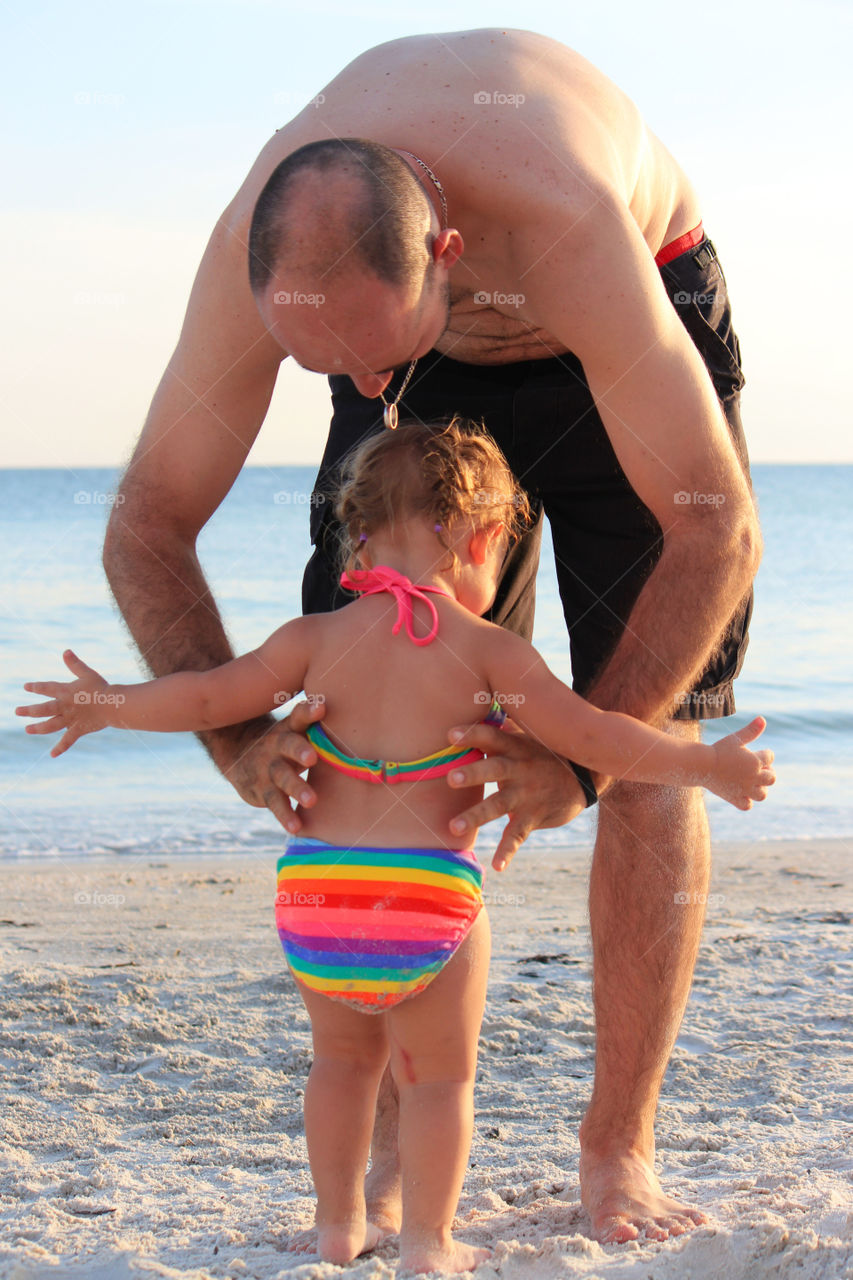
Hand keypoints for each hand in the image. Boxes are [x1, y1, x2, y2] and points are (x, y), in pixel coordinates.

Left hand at [17, 650, 114, 756]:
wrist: (114, 704)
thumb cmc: (101, 687)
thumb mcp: (87, 673)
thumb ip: (75, 664)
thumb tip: (65, 651)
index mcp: (66, 691)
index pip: (47, 688)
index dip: (36, 687)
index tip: (26, 687)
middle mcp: (65, 706)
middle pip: (43, 709)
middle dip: (29, 711)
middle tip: (17, 711)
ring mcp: (71, 719)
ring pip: (51, 725)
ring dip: (38, 728)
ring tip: (27, 729)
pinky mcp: (78, 729)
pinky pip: (67, 740)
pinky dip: (60, 748)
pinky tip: (52, 755)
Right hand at [211, 697, 324, 833]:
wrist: (239, 753)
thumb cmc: (284, 740)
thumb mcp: (295, 729)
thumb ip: (317, 725)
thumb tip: (361, 717)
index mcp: (290, 729)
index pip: (299, 717)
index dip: (309, 711)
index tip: (321, 707)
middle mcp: (278, 746)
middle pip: (289, 745)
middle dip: (300, 750)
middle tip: (312, 757)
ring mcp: (269, 769)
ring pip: (283, 778)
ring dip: (297, 788)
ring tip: (312, 800)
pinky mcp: (263, 791)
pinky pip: (275, 804)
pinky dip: (286, 816)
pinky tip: (296, 828)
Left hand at [445, 718, 585, 870]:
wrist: (584, 778)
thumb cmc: (545, 754)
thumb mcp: (529, 737)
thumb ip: (502, 728)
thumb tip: (476, 702)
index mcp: (516, 748)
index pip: (492, 738)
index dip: (472, 735)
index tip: (450, 734)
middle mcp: (520, 769)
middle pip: (494, 769)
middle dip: (473, 774)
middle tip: (450, 778)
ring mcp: (527, 794)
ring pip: (499, 805)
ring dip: (476, 816)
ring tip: (453, 826)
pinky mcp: (534, 817)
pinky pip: (518, 835)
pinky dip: (508, 851)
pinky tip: (497, 866)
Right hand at [708, 716, 775, 808]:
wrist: (700, 764)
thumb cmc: (718, 749)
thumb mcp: (736, 738)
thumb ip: (751, 730)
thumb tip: (763, 718)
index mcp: (756, 761)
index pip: (770, 757)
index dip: (765, 753)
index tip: (757, 752)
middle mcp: (753, 777)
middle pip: (771, 778)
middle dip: (767, 772)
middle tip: (757, 768)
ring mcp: (744, 790)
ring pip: (762, 794)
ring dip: (760, 789)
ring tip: (751, 782)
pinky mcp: (734, 798)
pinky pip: (746, 805)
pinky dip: (746, 801)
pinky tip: (741, 793)